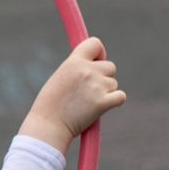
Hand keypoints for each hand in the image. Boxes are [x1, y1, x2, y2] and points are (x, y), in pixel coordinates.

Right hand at [20, 36, 125, 154]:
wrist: (48, 126)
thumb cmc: (49, 105)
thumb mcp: (60, 78)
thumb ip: (76, 70)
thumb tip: (94, 67)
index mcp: (73, 62)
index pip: (95, 44)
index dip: (99, 53)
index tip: (96, 62)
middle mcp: (86, 71)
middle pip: (110, 66)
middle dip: (104, 77)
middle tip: (90, 90)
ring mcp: (96, 86)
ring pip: (113, 84)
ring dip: (105, 92)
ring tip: (87, 103)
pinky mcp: (103, 103)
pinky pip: (120, 97)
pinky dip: (114, 102)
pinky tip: (101, 108)